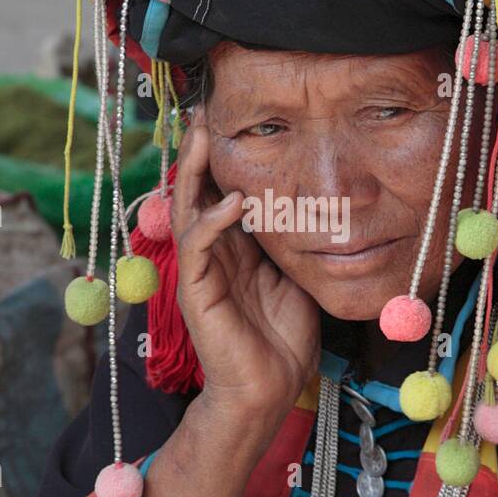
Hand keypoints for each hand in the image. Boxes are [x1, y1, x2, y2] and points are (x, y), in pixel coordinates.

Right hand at [171, 123, 320, 449]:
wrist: (268, 388)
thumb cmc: (282, 337)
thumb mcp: (295, 275)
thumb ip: (290, 240)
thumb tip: (308, 202)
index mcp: (233, 245)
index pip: (220, 187)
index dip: (223, 155)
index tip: (232, 116)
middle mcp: (212, 250)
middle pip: (197, 187)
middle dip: (200, 148)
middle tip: (205, 108)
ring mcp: (201, 268)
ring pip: (189, 206)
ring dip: (195, 169)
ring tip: (205, 134)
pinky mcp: (197, 289)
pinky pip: (199, 244)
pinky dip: (213, 219)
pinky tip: (233, 201)